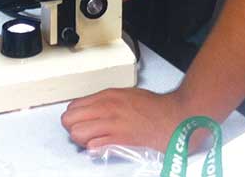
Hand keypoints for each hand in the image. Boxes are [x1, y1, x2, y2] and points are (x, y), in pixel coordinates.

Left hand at [61, 88, 200, 151]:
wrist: (175, 116)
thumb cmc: (155, 107)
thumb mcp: (126, 95)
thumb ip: (107, 102)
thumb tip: (92, 111)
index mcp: (108, 96)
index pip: (73, 106)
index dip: (75, 117)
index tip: (81, 122)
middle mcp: (107, 108)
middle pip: (70, 119)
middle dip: (73, 128)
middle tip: (83, 132)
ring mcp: (113, 123)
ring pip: (78, 133)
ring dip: (82, 139)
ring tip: (93, 140)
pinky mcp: (121, 139)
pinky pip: (95, 145)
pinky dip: (94, 148)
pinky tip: (101, 146)